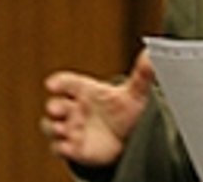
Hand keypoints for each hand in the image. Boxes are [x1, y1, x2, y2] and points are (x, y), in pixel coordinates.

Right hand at [40, 50, 153, 166]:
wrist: (131, 136)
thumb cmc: (128, 109)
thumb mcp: (137, 91)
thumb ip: (143, 73)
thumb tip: (151, 54)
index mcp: (87, 90)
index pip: (68, 82)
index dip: (58, 82)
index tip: (52, 84)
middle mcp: (76, 108)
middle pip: (55, 106)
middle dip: (54, 107)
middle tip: (59, 109)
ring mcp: (73, 128)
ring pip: (52, 127)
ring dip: (54, 128)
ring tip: (65, 128)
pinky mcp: (73, 149)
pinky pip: (59, 148)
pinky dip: (62, 147)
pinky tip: (72, 145)